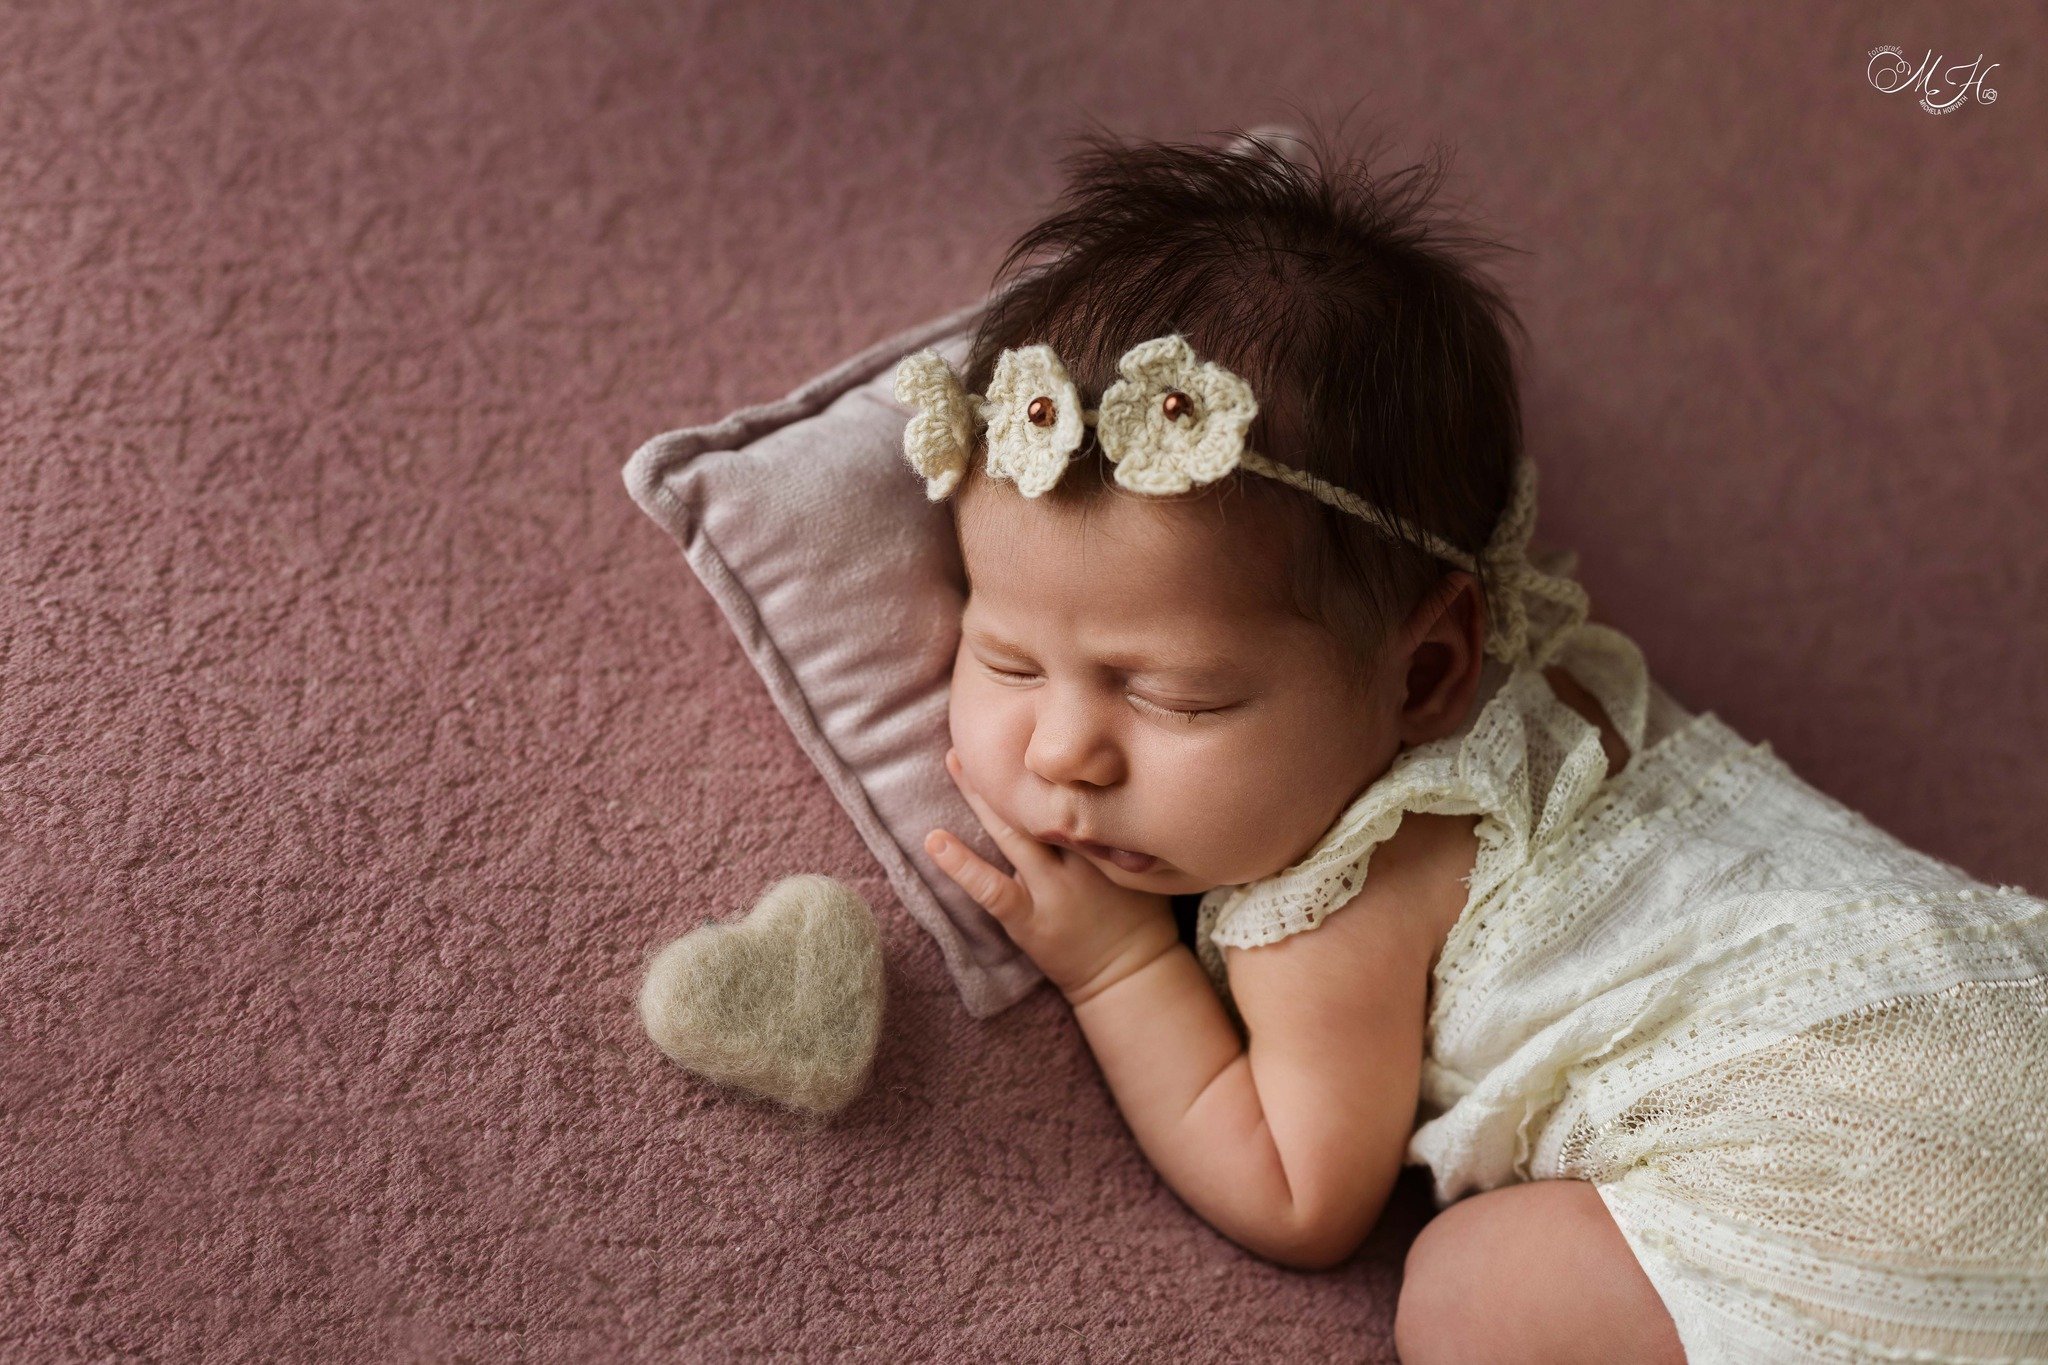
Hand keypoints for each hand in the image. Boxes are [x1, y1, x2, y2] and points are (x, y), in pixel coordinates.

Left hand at [926, 749, 1178, 1004]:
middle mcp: (1081, 860)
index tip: (1039, 719)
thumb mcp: (1146, 862)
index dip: (1058, 759)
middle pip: (1043, 802)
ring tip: (955, 760)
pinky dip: (960, 864)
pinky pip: (990, 888)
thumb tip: (1117, 777)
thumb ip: (1127, 825)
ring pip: (1012, 834)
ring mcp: (1050, 890)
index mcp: (1111, 842)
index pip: (1080, 790)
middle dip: (1016, 765)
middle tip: (990, 725)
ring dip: (980, 797)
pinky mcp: (1026, 919)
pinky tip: (934, 841)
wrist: (1132, 977)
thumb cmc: (1142, 917)